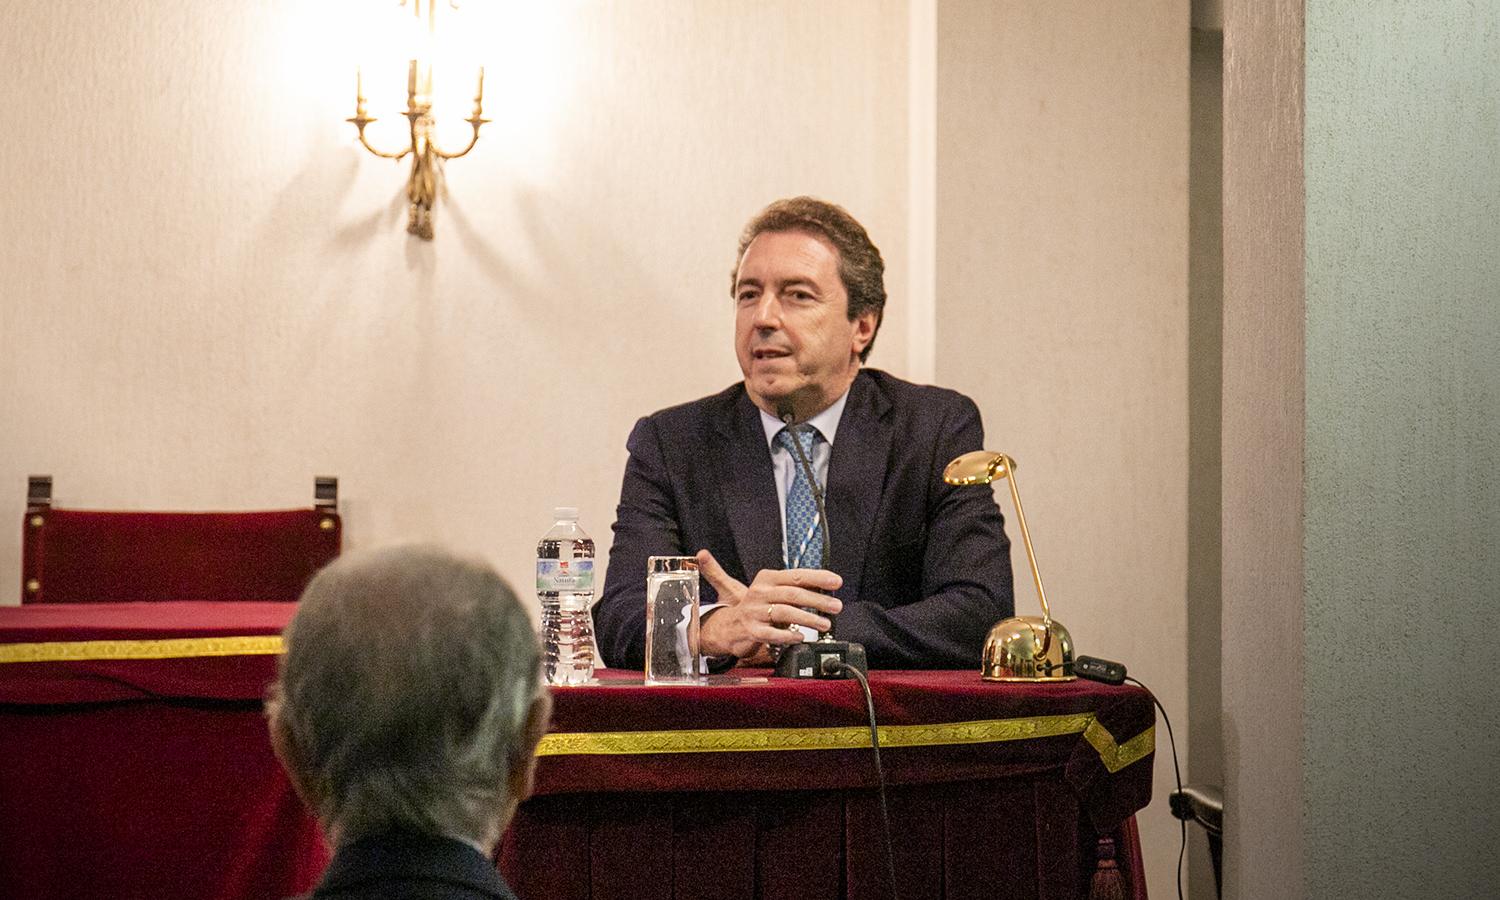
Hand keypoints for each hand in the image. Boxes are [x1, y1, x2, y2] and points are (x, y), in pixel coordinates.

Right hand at [695, 549, 842, 659]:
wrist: (730, 624)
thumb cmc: (758, 605)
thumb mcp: (772, 589)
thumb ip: (796, 585)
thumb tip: (825, 585)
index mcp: (767, 578)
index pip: (796, 575)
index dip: (817, 578)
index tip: (836, 582)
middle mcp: (759, 592)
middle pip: (792, 594)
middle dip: (817, 600)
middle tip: (836, 606)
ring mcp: (754, 611)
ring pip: (784, 613)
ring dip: (807, 619)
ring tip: (825, 624)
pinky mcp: (751, 630)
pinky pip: (771, 633)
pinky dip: (787, 635)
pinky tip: (800, 637)